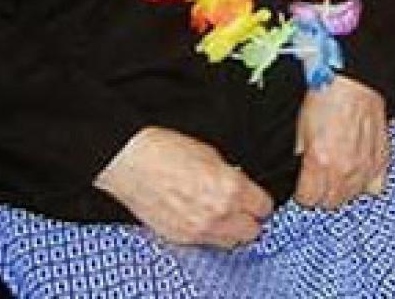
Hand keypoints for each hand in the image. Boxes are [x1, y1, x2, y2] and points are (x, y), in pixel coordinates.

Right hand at [93, 127, 273, 247]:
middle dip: (249, 219)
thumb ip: (232, 176)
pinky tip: (201, 217)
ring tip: (221, 215)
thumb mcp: (211, 154)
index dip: (260, 201)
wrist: (131, 162)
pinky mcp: (180, 238)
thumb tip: (241, 186)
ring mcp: (198, 230)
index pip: (263, 208)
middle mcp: (218, 214)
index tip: (255, 198)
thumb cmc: (165, 151)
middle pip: (251, 232)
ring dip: (231, 230)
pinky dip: (208, 234)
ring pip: (230, 243)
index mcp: (230, 189)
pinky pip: (206, 244)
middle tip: (242, 208)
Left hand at [295, 75, 388, 209]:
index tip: (304, 185)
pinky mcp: (382, 162)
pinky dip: (365, 183)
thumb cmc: (327, 99)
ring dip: (342, 190)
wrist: (354, 83)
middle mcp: (344, 171)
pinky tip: (358, 170)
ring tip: (338, 172)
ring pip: (351, 198)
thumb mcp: (300, 129)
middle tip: (320, 177)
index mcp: (320, 163)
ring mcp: (365, 168)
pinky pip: (374, 187)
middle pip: (330, 203)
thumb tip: (300, 173)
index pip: (308, 201)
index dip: (303, 193)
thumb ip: (300, 157)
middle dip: (321, 193)